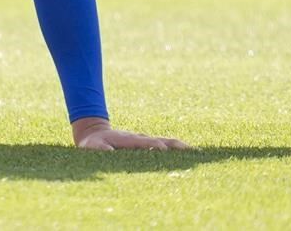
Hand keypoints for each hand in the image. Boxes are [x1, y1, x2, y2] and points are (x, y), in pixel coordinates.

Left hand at [71, 116, 191, 150]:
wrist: (96, 133)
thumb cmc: (94, 144)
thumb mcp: (92, 148)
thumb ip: (101, 150)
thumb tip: (109, 153)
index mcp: (129, 140)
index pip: (145, 142)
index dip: (154, 145)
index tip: (165, 150)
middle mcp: (141, 138)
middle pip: (162, 140)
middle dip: (177, 146)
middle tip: (193, 152)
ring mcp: (145, 140)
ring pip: (167, 143)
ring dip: (181, 148)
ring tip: (198, 154)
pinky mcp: (147, 145)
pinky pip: (165, 146)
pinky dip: (177, 150)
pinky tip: (188, 157)